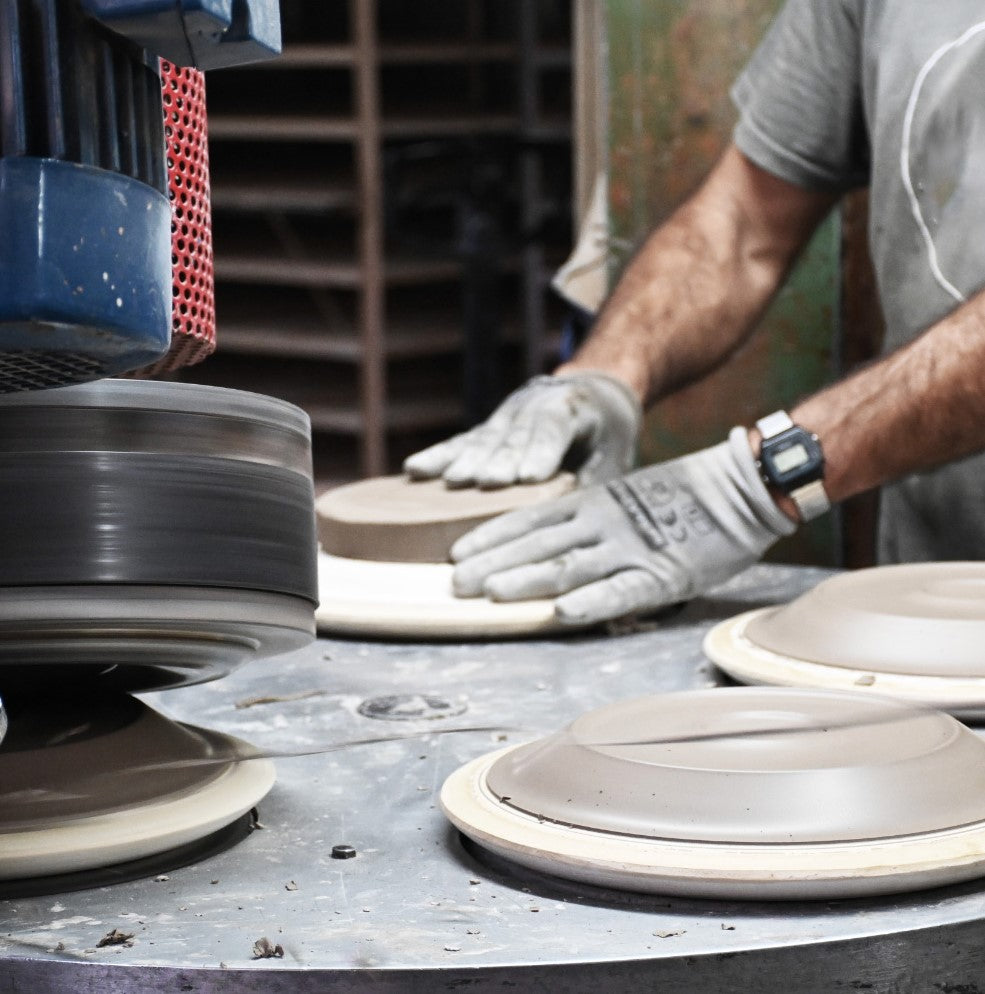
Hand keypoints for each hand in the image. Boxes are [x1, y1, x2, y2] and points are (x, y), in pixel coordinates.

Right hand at [402, 372, 640, 487]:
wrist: (593, 396)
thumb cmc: (606, 439)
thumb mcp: (612, 460)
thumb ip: (590, 486)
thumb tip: (572, 520)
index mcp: (574, 408)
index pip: (555, 428)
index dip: (542, 451)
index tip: (529, 475)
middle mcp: (534, 406)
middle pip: (514, 435)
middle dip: (497, 459)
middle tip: (482, 482)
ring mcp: (506, 415)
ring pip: (484, 438)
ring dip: (466, 460)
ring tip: (451, 480)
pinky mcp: (487, 429)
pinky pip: (461, 442)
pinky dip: (439, 456)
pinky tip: (416, 468)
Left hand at [450, 428, 796, 625]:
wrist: (742, 487)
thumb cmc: (684, 496)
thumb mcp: (626, 495)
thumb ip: (589, 516)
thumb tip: (547, 540)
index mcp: (594, 502)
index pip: (531, 519)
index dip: (493, 537)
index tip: (458, 552)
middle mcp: (603, 523)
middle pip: (539, 544)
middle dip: (494, 563)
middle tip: (455, 583)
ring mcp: (631, 548)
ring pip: (569, 566)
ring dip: (528, 579)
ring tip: (491, 593)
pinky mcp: (662, 572)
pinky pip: (621, 590)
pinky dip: (591, 602)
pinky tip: (561, 612)